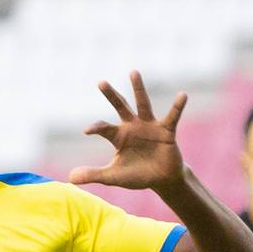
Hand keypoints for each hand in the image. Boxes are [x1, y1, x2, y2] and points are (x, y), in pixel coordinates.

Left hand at [67, 70, 189, 192]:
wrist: (161, 180)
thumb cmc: (136, 175)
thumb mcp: (114, 176)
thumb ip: (94, 175)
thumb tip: (70, 178)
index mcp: (118, 136)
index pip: (104, 128)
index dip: (96, 127)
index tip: (87, 130)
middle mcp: (132, 126)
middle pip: (120, 107)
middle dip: (111, 95)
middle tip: (100, 82)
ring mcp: (149, 126)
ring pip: (143, 104)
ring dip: (138, 89)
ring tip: (132, 72)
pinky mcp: (166, 130)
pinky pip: (172, 116)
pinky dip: (177, 106)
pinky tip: (182, 95)